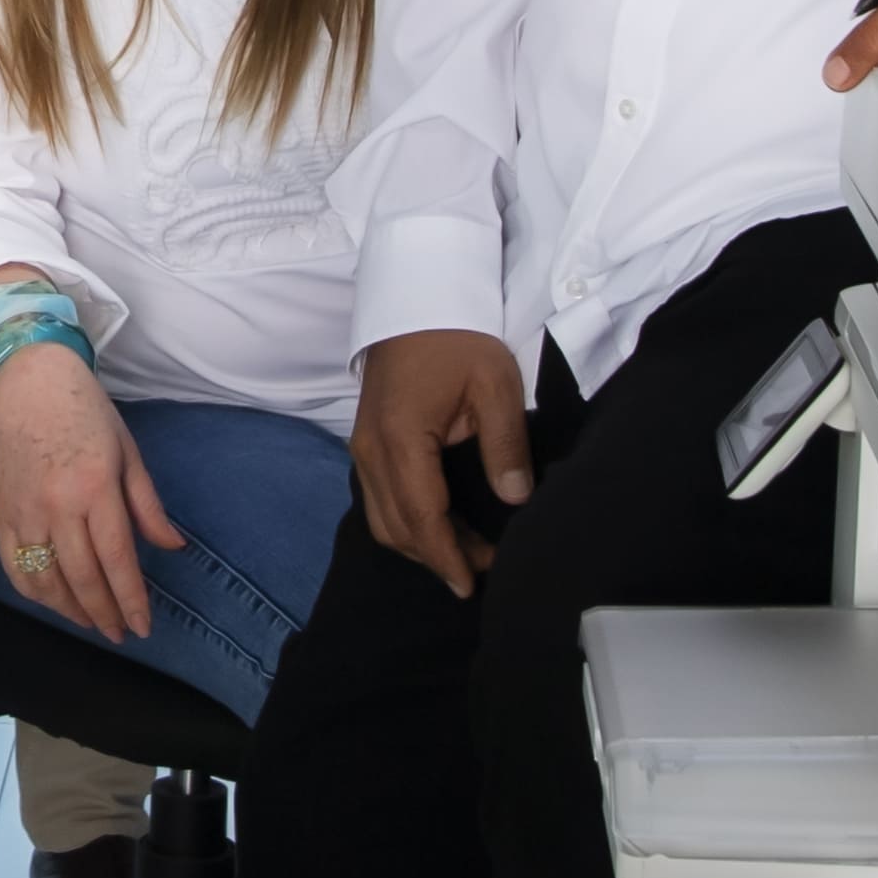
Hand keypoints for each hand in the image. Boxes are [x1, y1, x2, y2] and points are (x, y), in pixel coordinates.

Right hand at [0, 335, 179, 644]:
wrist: (25, 381)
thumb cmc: (84, 411)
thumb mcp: (128, 451)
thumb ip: (148, 505)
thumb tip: (172, 548)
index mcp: (96, 486)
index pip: (117, 559)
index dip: (131, 599)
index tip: (143, 626)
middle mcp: (57, 504)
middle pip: (83, 577)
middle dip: (105, 613)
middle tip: (121, 633)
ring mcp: (23, 510)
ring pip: (45, 580)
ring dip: (70, 610)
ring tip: (92, 623)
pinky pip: (14, 566)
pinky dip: (33, 592)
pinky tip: (53, 601)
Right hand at [351, 329, 533, 593]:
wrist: (418, 291)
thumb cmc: (457, 335)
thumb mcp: (494, 384)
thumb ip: (505, 445)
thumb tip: (514, 498)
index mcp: (400, 440)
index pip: (422, 518)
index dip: (447, 558)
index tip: (471, 586)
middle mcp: (371, 450)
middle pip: (396, 527)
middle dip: (436, 557)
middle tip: (482, 571)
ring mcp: (363, 445)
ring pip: (382, 517)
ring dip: (420, 542)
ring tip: (466, 554)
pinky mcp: (367, 439)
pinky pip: (379, 497)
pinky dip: (406, 520)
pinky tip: (440, 523)